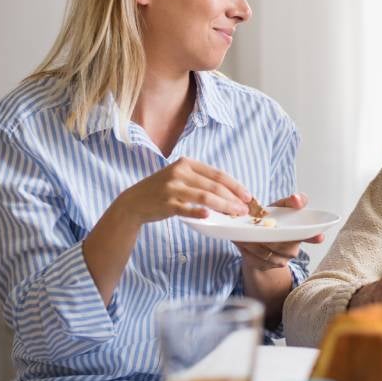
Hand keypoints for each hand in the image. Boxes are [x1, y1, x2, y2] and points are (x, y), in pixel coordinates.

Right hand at [111, 157, 249, 224]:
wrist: (134, 202)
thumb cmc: (162, 190)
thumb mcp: (179, 176)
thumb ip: (200, 179)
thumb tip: (229, 191)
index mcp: (186, 163)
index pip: (217, 174)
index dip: (235, 185)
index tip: (247, 195)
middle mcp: (179, 173)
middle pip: (214, 186)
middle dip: (233, 198)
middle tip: (245, 209)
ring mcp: (172, 188)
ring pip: (204, 197)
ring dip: (224, 206)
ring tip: (235, 214)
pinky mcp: (166, 203)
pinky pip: (186, 209)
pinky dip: (198, 212)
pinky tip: (209, 217)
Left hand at [235, 193, 323, 270]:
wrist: (256, 238)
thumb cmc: (272, 219)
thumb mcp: (281, 207)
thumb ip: (291, 201)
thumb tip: (297, 198)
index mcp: (299, 234)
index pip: (311, 235)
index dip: (315, 236)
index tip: (319, 236)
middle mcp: (293, 249)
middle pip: (282, 244)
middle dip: (268, 236)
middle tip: (255, 228)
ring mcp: (280, 260)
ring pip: (267, 252)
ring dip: (254, 243)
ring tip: (245, 234)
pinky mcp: (265, 267)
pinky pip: (255, 260)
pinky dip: (247, 251)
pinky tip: (243, 242)